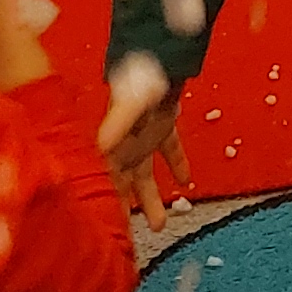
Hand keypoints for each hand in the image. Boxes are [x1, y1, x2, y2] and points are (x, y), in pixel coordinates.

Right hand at [97, 57, 195, 217]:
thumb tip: (103, 145)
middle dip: (128, 211)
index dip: (105, 205)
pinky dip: (178, 165)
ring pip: (145, 175)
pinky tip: (188, 181)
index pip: (105, 182)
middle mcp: (123, 145)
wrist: (159, 50)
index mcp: (110, 144)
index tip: (107, 233)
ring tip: (161, 225)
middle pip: (123, 185)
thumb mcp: (129, 102)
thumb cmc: (140, 77)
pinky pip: (169, 151)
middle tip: (133, 240)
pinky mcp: (161, 126)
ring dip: (153, 198)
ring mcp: (143, 137)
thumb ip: (117, 122)